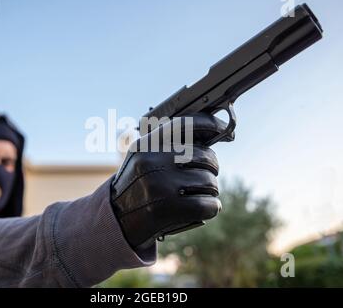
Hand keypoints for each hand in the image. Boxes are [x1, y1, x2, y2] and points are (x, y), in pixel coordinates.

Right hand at [110, 113, 228, 250]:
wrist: (118, 218)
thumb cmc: (140, 184)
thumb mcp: (144, 157)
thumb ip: (170, 144)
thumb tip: (212, 133)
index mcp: (145, 145)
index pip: (185, 124)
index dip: (210, 123)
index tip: (224, 128)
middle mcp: (151, 162)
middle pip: (205, 156)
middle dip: (211, 167)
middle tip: (205, 174)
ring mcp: (159, 186)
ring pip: (210, 182)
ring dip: (210, 189)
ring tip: (198, 193)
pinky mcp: (167, 210)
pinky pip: (208, 204)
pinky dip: (212, 207)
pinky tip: (204, 208)